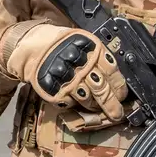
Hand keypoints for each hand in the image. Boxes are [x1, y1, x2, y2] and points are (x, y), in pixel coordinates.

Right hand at [0, 23, 127, 121]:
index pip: (113, 72)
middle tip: (117, 114)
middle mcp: (81, 65)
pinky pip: (71, 103)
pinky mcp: (54, 90)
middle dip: (112, 105)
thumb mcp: (84, 43)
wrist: (33, 44)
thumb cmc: (63, 45)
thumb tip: (117, 81)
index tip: (122, 95)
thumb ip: (99, 58)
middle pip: (103, 90)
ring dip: (94, 106)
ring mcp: (67, 79)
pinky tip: (76, 101)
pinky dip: (75, 105)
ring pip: (88, 99)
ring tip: (96, 107)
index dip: (120, 87)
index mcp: (92, 50)